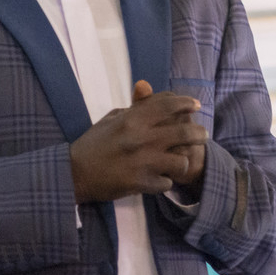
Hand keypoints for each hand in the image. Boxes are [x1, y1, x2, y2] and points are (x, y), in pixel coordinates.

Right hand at [69, 80, 207, 202]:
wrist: (74, 173)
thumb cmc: (93, 143)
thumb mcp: (112, 118)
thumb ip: (135, 106)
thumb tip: (150, 90)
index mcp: (133, 118)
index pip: (169, 104)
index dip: (186, 103)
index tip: (195, 106)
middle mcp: (142, 138)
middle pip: (184, 131)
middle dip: (199, 133)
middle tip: (202, 135)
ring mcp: (143, 162)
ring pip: (181, 161)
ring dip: (183, 161)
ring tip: (180, 161)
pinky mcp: (140, 184)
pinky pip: (167, 183)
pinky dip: (166, 181)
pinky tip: (161, 178)